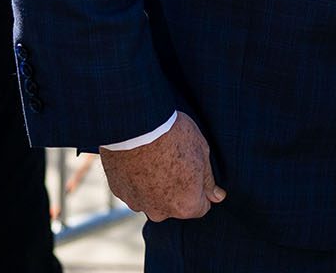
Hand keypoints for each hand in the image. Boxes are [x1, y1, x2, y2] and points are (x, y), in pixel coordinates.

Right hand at [97, 112, 224, 221]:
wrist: (136, 122)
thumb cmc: (174, 135)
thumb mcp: (201, 151)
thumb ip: (208, 180)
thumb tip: (217, 196)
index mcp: (186, 205)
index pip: (201, 206)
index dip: (200, 188)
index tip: (194, 169)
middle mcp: (161, 212)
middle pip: (174, 205)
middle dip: (175, 189)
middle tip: (172, 160)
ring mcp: (137, 203)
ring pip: (151, 199)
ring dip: (153, 185)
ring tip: (153, 157)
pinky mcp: (119, 191)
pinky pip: (132, 189)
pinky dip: (135, 179)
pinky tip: (137, 158)